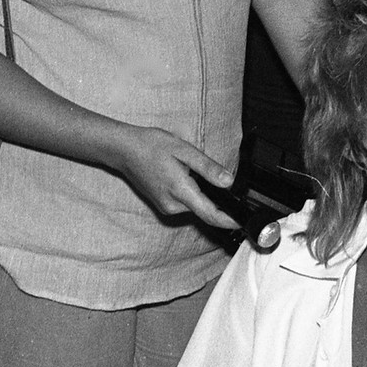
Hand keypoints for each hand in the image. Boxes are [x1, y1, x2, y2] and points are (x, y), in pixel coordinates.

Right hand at [113, 125, 237, 230]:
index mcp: (180, 191)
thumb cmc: (151, 146)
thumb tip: (228, 182)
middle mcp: (172, 205)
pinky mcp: (162, 205)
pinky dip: (189, 193)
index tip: (242, 221)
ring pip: (194, 206)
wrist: (124, 150)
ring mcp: (165, 207)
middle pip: (204, 209)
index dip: (229, 220)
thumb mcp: (184, 150)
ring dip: (199, 192)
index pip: (211, 214)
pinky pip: (183, 203)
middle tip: (206, 172)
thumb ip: (208, 168)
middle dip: (213, 196)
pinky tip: (180, 175)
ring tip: (187, 168)